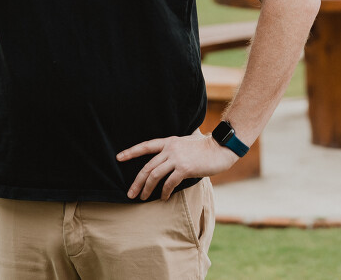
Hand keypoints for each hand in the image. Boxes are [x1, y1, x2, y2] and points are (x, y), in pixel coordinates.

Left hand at [117, 133, 236, 199]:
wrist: (220, 148)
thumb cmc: (205, 148)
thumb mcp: (186, 143)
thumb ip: (175, 149)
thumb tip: (166, 160)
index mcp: (169, 142)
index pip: (146, 146)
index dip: (131, 152)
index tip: (119, 157)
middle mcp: (170, 149)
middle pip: (147, 166)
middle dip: (137, 181)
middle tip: (130, 193)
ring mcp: (177, 158)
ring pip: (155, 175)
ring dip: (147, 188)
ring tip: (143, 198)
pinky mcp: (184, 168)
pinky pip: (169, 183)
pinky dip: (164, 192)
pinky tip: (164, 198)